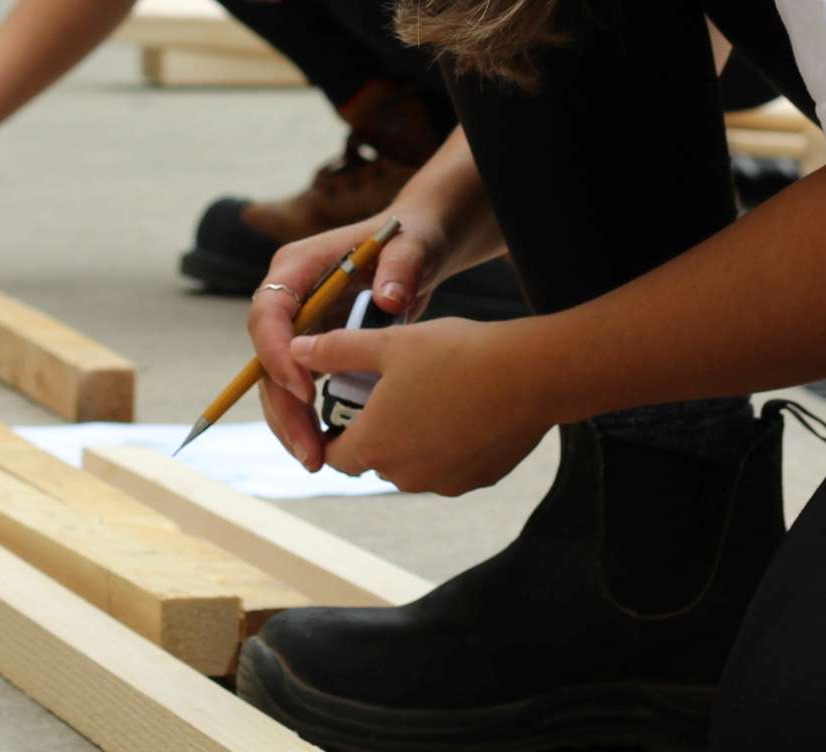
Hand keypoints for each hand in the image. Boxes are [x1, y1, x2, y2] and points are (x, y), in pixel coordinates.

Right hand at [248, 209, 453, 470]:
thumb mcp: (412, 247)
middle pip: (265, 357)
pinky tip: (326, 450)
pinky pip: (298, 387)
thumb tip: (389, 299)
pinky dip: (307, 420)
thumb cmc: (411, 239)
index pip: (268, 312)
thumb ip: (401, 267)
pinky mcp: (311, 346)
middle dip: (283, 407)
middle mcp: (288, 297)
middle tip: (310, 451)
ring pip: (276, 381)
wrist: (416, 247)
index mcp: (298, 266)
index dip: (278, 354)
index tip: (307, 392)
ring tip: (316, 462)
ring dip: (290, 423)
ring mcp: (297, 324)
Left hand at [296, 318, 554, 496]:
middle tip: (390, 390)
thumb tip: (296, 350)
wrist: (529, 374)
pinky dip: (448, 444)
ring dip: (412, 438)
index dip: (332, 431)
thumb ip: (337, 350)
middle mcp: (403, 475)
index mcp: (374, 444)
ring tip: (430, 394)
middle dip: (376, 430)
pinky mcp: (477, 480)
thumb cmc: (455, 354)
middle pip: (374, 459)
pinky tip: (464, 408)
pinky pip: (449, 466)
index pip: (334, 455)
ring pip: (413, 464)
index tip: (345, 406)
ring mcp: (443, 482)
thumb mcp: (390, 343)